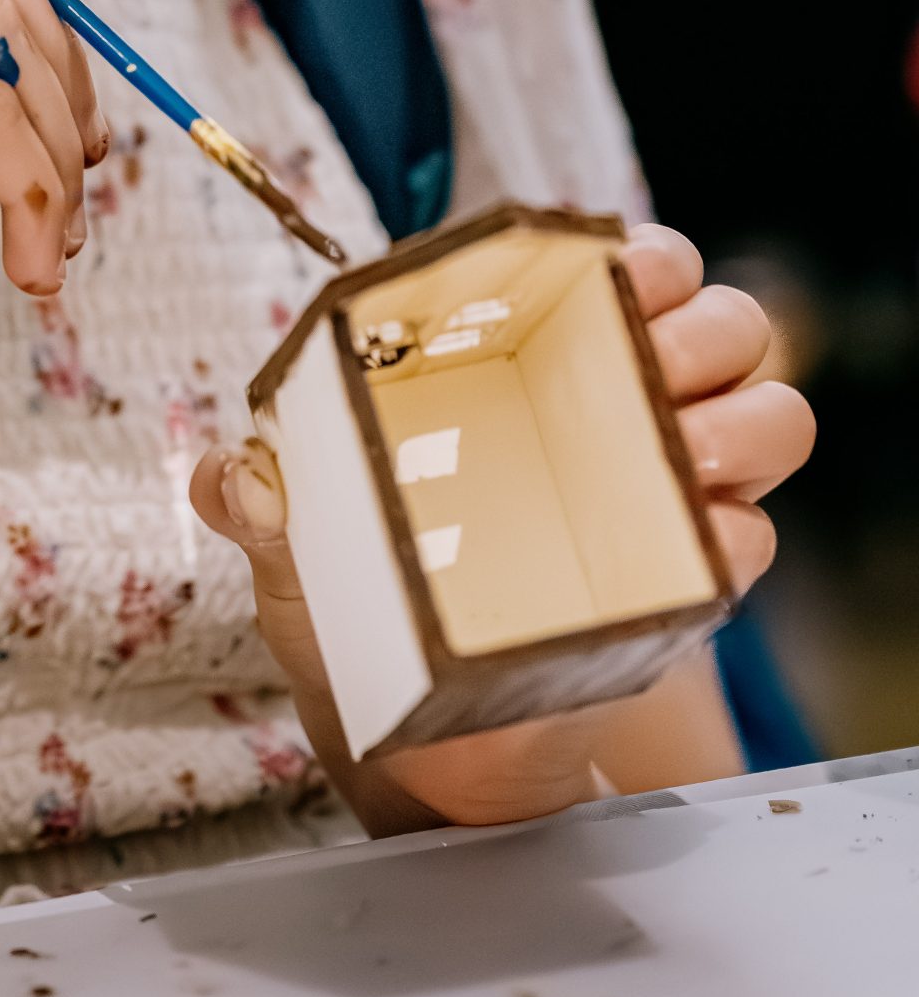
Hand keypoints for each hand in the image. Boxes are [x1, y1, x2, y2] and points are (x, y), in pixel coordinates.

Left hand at [190, 220, 815, 831]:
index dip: (641, 255)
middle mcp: (607, 405)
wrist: (414, 741)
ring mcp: (657, 489)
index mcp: (520, 360)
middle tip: (653, 363)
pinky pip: (752, 535)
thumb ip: (264, 500)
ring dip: (745, 420)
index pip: (618, 266)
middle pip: (720, 323)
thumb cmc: (360, 607)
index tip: (624, 269)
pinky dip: (738, 531)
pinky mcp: (686, 578)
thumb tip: (229, 475)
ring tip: (687, 450)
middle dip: (706, 328)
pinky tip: (695, 541)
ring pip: (767, 415)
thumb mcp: (299, 548)